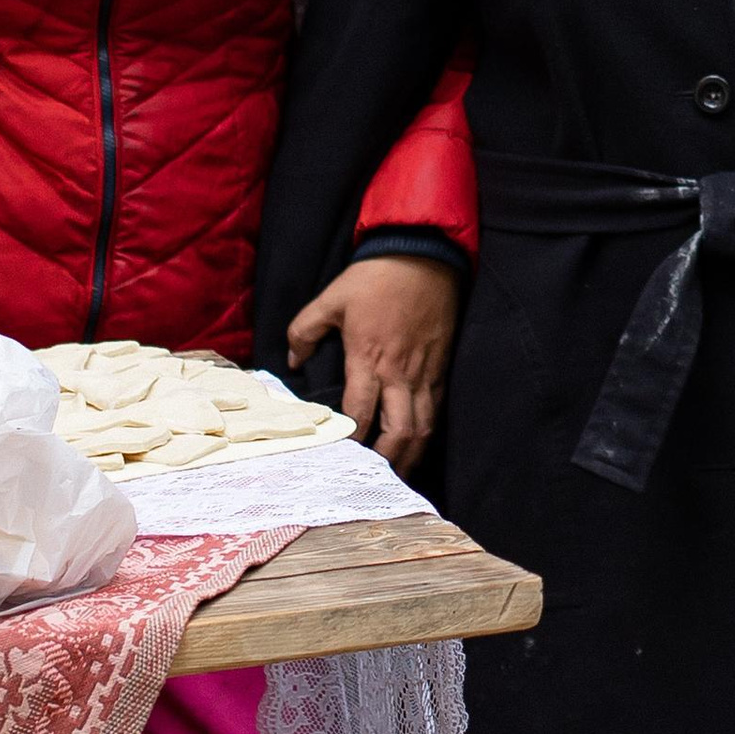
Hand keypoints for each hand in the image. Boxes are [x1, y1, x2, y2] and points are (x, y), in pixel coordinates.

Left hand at [286, 252, 462, 476]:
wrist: (426, 253)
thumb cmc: (377, 276)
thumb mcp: (331, 298)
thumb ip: (304, 332)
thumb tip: (293, 362)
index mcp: (369, 359)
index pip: (359, 415)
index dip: (350, 443)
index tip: (338, 461)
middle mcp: (399, 373)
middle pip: (399, 433)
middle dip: (387, 462)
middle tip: (372, 480)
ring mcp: (425, 370)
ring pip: (424, 426)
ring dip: (411, 454)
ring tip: (397, 473)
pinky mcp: (441, 363)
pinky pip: (436, 406)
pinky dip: (427, 429)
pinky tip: (417, 441)